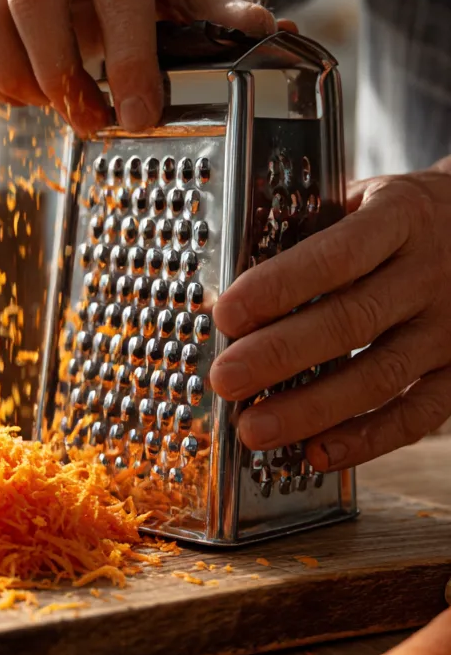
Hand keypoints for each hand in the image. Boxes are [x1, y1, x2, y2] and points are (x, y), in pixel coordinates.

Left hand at [210, 158, 450, 469]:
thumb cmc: (399, 219)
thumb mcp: (361, 201)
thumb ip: (306, 238)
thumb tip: (225, 297)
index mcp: (400, 218)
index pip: (335, 255)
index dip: (279, 286)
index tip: (226, 314)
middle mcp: (431, 273)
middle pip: (352, 321)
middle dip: (280, 355)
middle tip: (224, 379)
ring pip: (381, 375)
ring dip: (312, 409)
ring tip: (254, 429)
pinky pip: (420, 414)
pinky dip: (368, 440)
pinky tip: (317, 454)